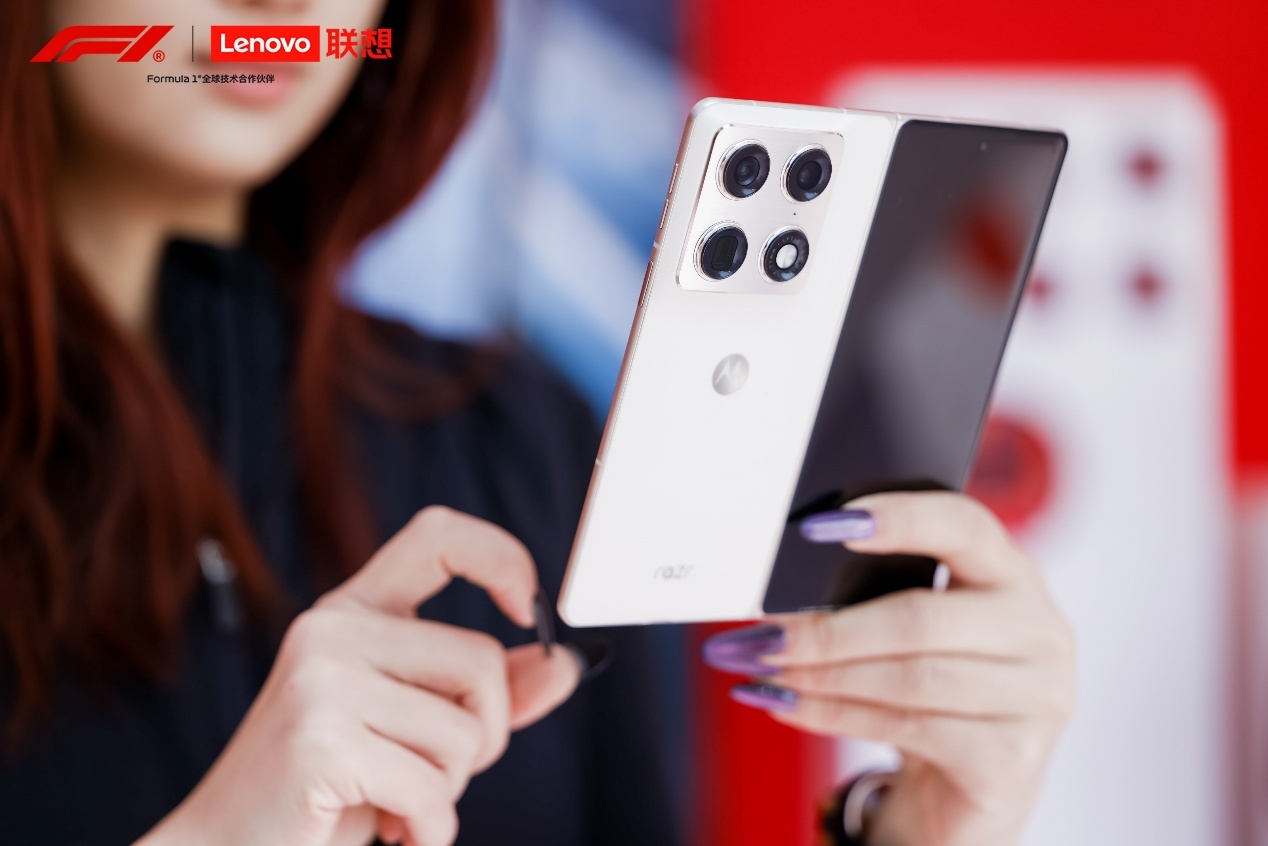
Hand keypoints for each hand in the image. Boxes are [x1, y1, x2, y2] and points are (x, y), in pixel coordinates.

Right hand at [138, 506, 581, 845]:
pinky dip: (429, 830)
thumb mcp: (416, 726)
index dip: (501, 556)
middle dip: (484, 736)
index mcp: (353, 612)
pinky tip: (388, 831)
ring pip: (464, 732)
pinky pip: (431, 788)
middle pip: (481, 661)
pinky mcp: (317, 741)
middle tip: (432, 774)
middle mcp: (331, 631)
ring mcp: (319, 681)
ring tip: (394, 802)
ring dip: (447, 791)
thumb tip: (565, 664)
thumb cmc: (332, 788)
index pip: (437, 535)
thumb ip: (489, 691)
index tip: (530, 608)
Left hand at [703, 491, 1075, 845]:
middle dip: (828, 629)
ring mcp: (1038, 698)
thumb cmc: (932, 690)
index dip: (900, 518)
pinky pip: (907, 728)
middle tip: (762, 638)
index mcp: (1012, 574)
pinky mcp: (1012, 759)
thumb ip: (873, 596)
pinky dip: (835, 716)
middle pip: (920, 618)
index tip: (828, 523)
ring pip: (909, 678)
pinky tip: (790, 707)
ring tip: (765, 674)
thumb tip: (782, 601)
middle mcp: (1040, 630)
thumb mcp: (913, 633)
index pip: (964, 525)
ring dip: (823, 677)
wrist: (969, 787)